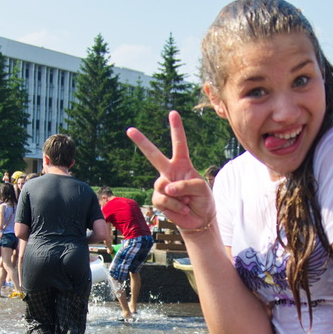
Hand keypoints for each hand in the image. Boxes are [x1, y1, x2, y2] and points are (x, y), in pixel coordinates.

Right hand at [127, 111, 214, 230]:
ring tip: (186, 202)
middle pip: (153, 155)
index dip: (176, 129)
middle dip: (141, 142)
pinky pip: (162, 199)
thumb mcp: (202, 188)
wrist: (199, 220)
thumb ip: (186, 184)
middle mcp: (170, 172)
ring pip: (161, 184)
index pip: (179, 144)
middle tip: (129, 130)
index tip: (173, 113)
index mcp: (182, 164)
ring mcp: (162, 185)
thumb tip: (167, 188)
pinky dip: (174, 205)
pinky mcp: (158, 199)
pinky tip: (181, 209)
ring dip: (176, 196)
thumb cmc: (203, 200)